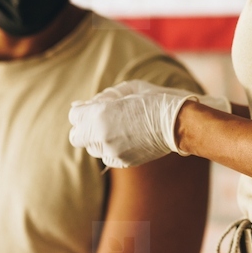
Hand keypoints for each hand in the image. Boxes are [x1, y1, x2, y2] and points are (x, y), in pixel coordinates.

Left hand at [69, 80, 229, 167]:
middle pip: (77, 136)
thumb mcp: (126, 90)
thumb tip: (79, 106)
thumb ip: (100, 98)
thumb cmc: (153, 100)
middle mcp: (101, 135)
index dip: (84, 110)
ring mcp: (111, 151)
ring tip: (120, 129)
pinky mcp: (122, 162)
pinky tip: (128, 139)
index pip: (74, 115)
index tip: (95, 108)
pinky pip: (107, 157)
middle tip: (101, 122)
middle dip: (85, 128)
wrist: (178, 123)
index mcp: (99, 114)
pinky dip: (113, 149)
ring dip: (99, 139)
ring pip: (92, 148)